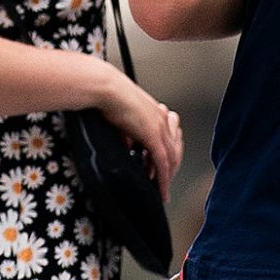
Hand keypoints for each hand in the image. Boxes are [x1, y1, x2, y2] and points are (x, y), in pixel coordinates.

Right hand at [92, 69, 185, 191]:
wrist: (106, 88)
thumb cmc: (108, 96)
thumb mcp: (121, 119)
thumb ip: (128, 134)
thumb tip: (128, 146)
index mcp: (155, 113)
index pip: (166, 140)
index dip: (165, 157)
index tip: (158, 170)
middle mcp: (162, 119)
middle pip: (173, 152)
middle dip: (169, 171)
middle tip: (162, 185)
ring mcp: (160, 127)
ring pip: (170, 159)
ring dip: (167, 178)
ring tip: (161, 191)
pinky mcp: (153, 135)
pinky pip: (162, 162)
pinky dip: (163, 179)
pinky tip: (160, 189)